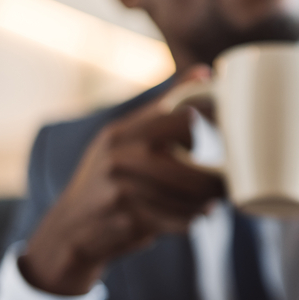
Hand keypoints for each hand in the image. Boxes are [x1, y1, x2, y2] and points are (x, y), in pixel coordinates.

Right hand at [20, 67, 224, 294]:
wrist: (71, 227)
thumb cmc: (109, 174)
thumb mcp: (125, 135)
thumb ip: (164, 106)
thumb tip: (206, 72)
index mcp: (123, 132)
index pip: (184, 119)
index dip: (209, 128)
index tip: (222, 135)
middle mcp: (121, 158)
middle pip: (194, 170)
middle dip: (216, 180)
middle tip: (227, 183)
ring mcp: (124, 191)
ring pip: (190, 197)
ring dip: (209, 202)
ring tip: (215, 199)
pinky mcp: (130, 220)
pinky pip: (179, 220)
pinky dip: (193, 219)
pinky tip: (197, 215)